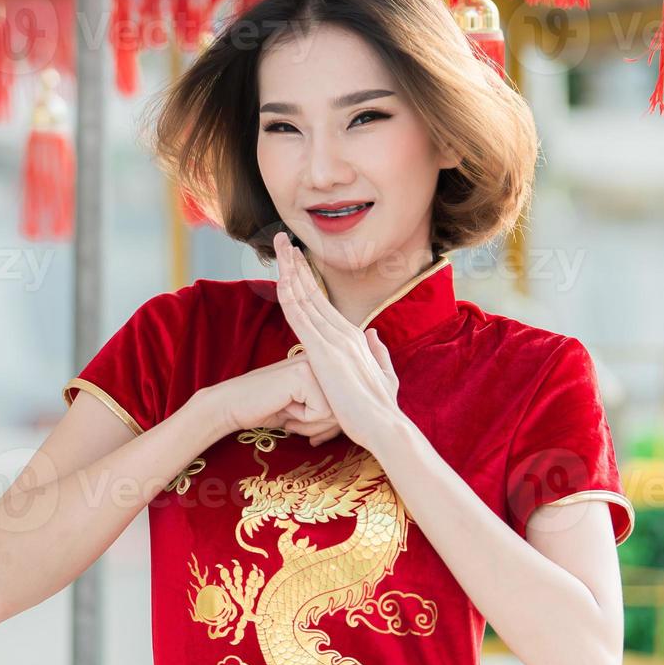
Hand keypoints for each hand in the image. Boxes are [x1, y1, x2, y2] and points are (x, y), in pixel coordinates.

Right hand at [201, 353, 343, 445]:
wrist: (233, 406)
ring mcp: (314, 363)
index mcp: (326, 364)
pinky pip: (321, 411)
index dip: (331, 426)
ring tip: (290, 415)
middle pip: (345, 409)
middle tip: (296, 423)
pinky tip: (284, 408)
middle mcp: (324, 360)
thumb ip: (331, 409)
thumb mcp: (307, 409)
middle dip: (322, 428)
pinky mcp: (303, 374)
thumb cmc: (270, 410)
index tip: (311, 430)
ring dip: (311, 425)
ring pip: (336, 412)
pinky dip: (302, 420)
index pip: (347, 404)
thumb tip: (353, 424)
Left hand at [273, 232, 401, 447]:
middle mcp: (344, 331)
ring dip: (290, 269)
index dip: (307, 277)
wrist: (384, 426)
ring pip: (305, 297)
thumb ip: (378, 352)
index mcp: (354, 336)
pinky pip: (301, 318)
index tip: (295, 258)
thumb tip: (373, 334)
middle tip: (282, 239)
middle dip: (296, 262)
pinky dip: (290, 296)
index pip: (323, 300)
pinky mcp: (323, 353)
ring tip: (279, 246)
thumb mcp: (383, 374)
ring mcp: (334, 340)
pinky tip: (280, 279)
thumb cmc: (380, 408)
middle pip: (313, 290)